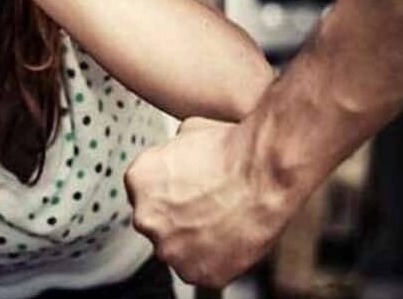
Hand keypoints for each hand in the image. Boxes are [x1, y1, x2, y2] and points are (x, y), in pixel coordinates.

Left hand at [125, 116, 301, 287]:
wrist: (265, 172)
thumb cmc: (233, 150)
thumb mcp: (189, 129)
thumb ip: (172, 150)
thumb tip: (177, 151)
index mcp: (138, 181)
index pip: (145, 194)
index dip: (170, 192)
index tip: (189, 190)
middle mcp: (145, 218)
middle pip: (157, 223)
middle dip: (178, 217)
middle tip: (208, 204)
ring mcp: (170, 249)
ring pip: (178, 249)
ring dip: (195, 239)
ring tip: (224, 218)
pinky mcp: (197, 272)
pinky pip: (202, 270)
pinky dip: (216, 259)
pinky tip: (232, 236)